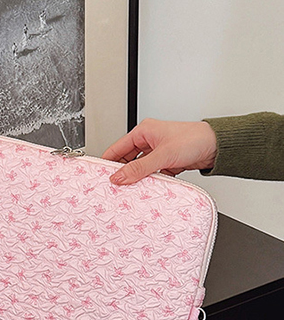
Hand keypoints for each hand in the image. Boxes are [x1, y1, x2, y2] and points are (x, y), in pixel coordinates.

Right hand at [102, 119, 217, 184]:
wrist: (218, 146)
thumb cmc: (195, 139)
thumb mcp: (162, 155)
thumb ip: (139, 168)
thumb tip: (119, 177)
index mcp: (144, 131)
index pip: (117, 148)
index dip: (108, 162)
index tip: (101, 176)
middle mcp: (149, 141)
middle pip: (127, 160)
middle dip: (122, 172)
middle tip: (115, 186)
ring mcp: (157, 152)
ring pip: (139, 168)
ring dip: (137, 177)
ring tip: (131, 188)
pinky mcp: (166, 163)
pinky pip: (152, 174)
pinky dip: (149, 181)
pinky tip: (147, 188)